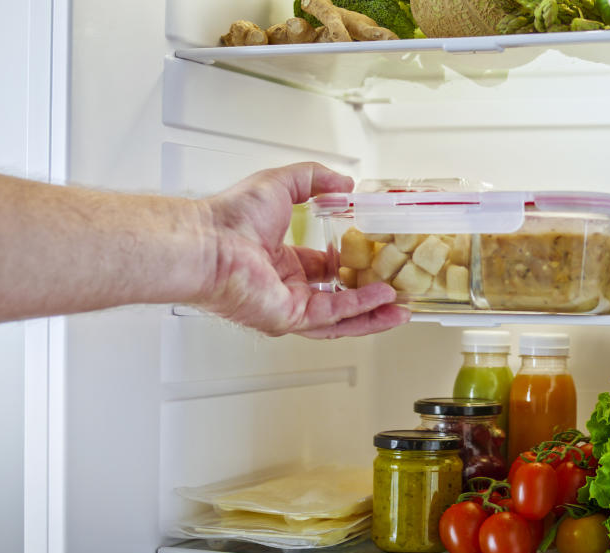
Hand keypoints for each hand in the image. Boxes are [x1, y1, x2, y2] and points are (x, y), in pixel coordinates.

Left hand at [197, 162, 409, 337]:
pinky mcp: (290, 317)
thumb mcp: (281, 183)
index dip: (350, 265)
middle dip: (370, 298)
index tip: (374, 259)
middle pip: (336, 298)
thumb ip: (314, 179)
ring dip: (373, 313)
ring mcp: (287, 305)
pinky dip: (360, 309)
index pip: (322, 268)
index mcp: (279, 260)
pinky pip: (333, 316)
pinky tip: (382, 300)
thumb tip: (344, 182)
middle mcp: (283, 286)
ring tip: (401, 307)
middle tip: (396, 291)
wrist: (208, 242)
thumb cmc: (228, 218)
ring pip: (340, 316)